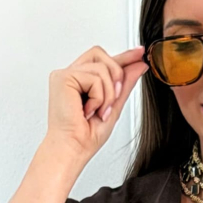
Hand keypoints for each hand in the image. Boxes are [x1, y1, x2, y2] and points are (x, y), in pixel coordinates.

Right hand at [46, 45, 147, 167]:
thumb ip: (124, 85)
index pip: (103, 61)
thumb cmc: (85, 137)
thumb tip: (139, 65)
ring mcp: (66, 75)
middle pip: (102, 56)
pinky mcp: (63, 77)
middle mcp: (72, 75)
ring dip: (107, 94)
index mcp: (81, 81)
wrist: (73, 149)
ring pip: (102, 67)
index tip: (139, 53)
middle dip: (115, 77)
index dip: (123, 56)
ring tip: (98, 111)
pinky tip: (88, 110)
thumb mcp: (114, 107)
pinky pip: (94, 77)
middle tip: (112, 101)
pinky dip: (98, 97)